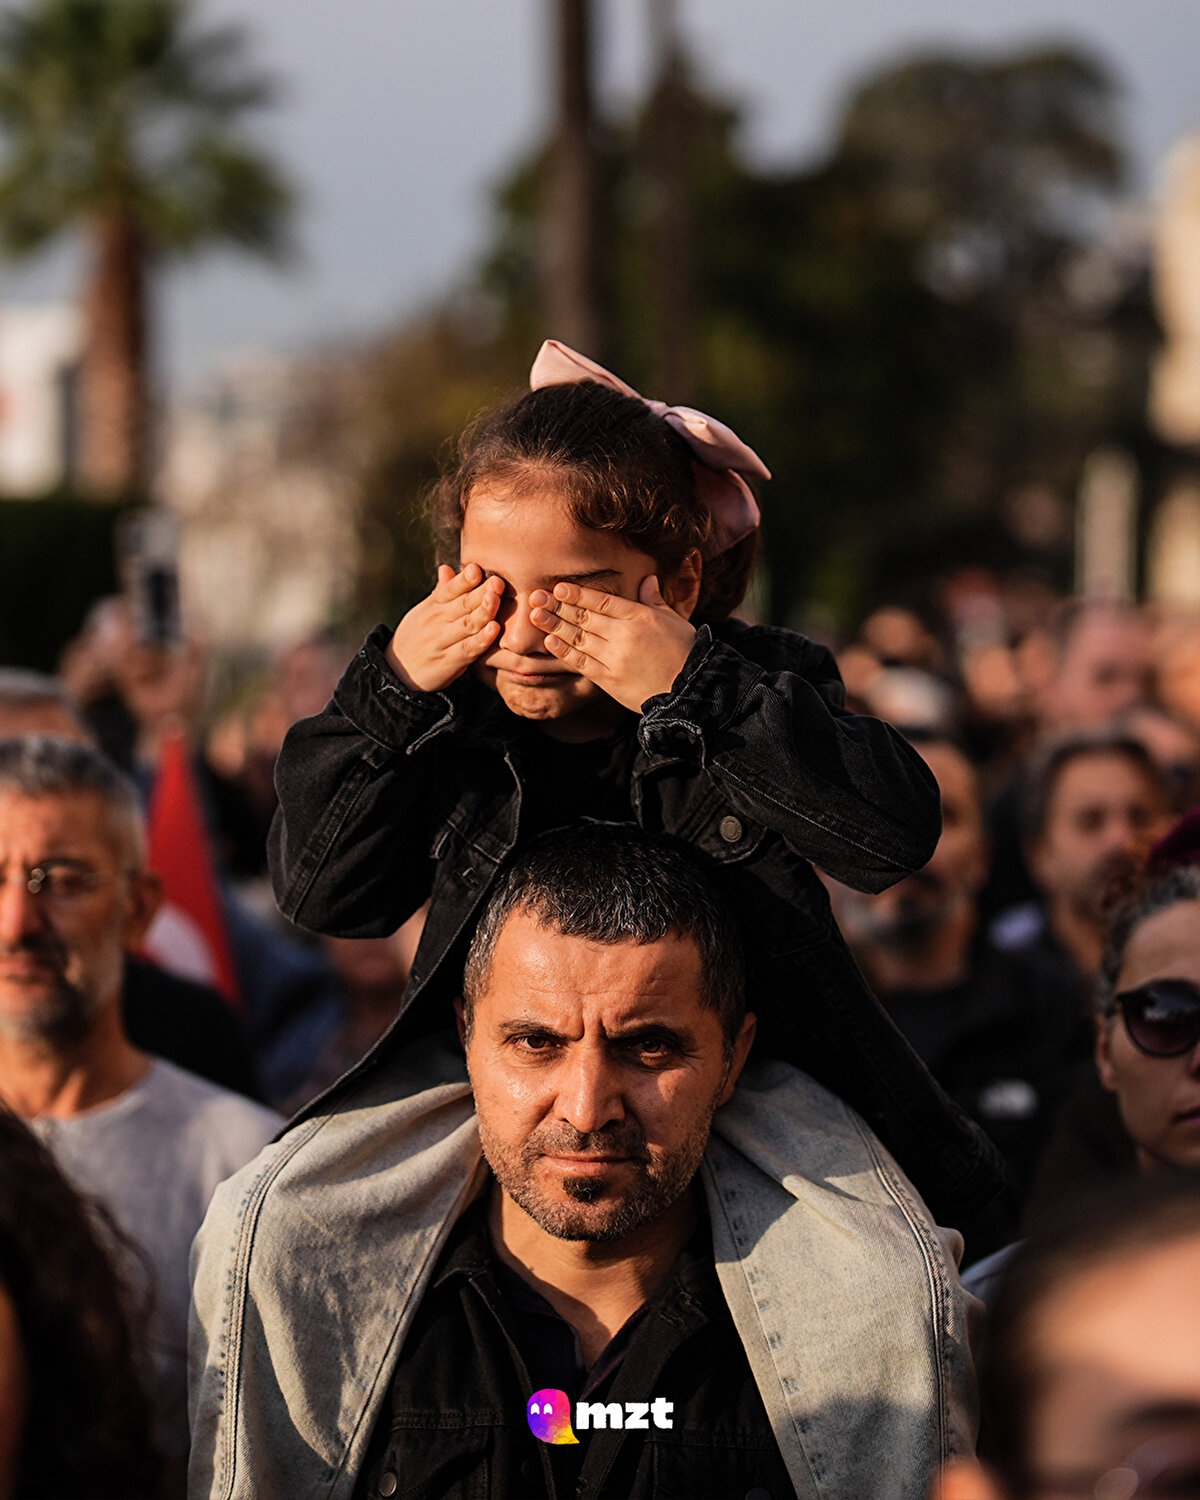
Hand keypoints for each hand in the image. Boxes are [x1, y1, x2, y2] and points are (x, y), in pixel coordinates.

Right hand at [386, 564, 503, 692]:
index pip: (449, 589)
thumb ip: (441, 592)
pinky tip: (494, 629)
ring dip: (483, 611)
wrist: (397, 672)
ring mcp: (442, 642)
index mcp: (432, 606)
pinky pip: (468, 649)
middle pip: (463, 604)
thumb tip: (447, 567)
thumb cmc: (417, 636)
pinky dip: (481, 639)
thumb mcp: (424, 612)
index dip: (464, 579)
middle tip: (498, 581)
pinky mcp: (449, 662)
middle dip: (481, 591)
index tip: (477, 568)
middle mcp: (436, 621)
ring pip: (467, 624)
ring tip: (496, 599)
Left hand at [529, 576, 695, 712]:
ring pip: (578, 638)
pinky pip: (581, 663)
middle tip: (535, 596)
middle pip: (584, 617)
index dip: (578, 594)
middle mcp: (623, 636)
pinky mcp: (609, 680)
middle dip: (557, 606)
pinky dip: (564, 651)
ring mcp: (614, 659)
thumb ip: (655, 600)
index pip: (603, 601)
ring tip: (535, 615)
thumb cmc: (685, 652)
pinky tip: (550, 641)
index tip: (559, 587)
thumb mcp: (674, 620)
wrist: (691, 691)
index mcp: (640, 617)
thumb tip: (646, 579)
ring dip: (554, 625)